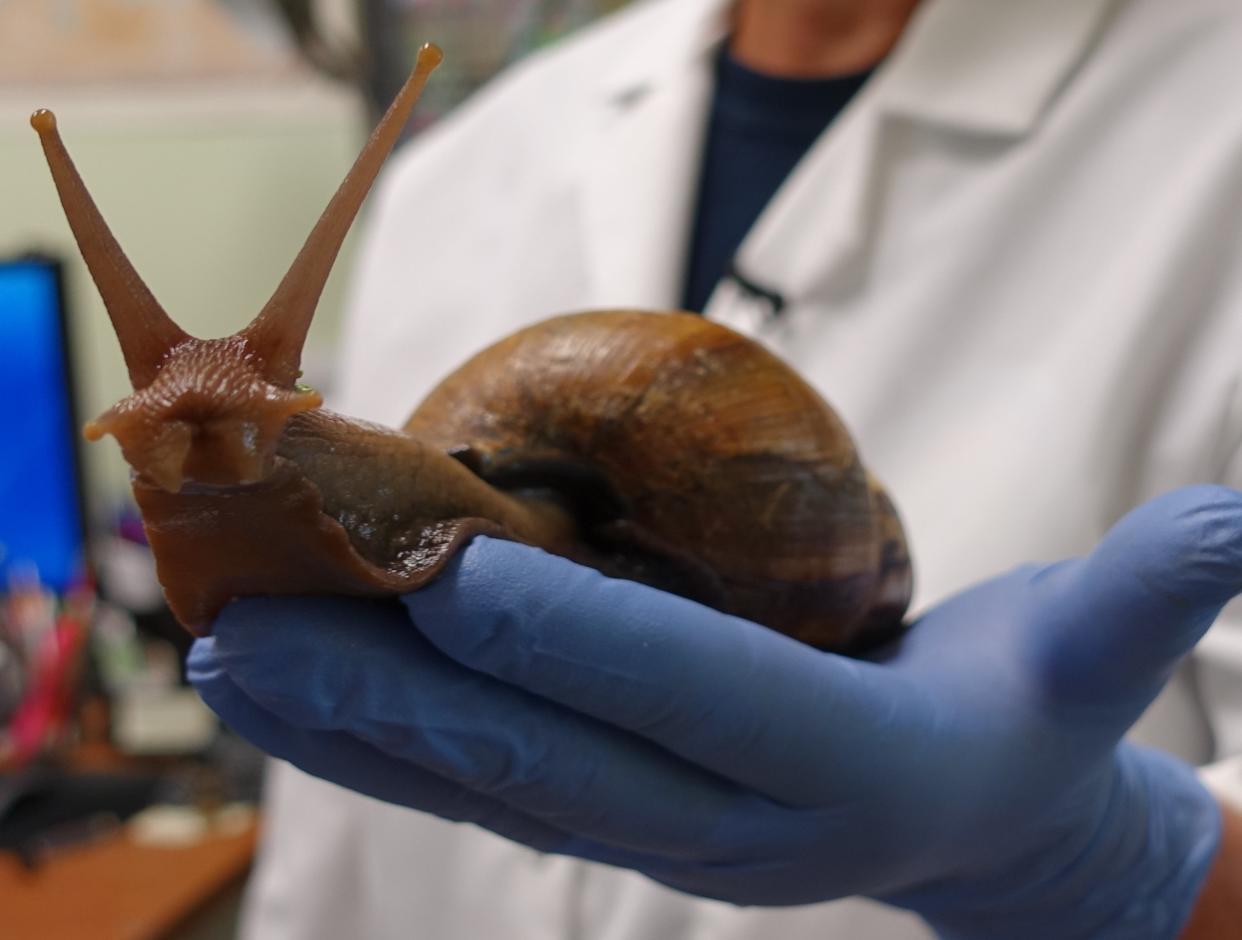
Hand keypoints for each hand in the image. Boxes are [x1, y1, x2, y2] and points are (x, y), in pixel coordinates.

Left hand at [189, 485, 1240, 938]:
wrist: (981, 827)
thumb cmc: (1025, 714)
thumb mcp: (1092, 652)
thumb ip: (1149, 592)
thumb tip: (1241, 518)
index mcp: (835, 771)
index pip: (688, 696)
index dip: (576, 636)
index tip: (448, 569)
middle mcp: (724, 824)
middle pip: (543, 749)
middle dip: (398, 687)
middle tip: (253, 622)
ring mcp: (655, 832)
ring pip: (483, 774)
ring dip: (351, 718)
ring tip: (226, 658)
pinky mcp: (613, 816)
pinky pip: (482, 781)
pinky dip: (383, 741)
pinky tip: (300, 694)